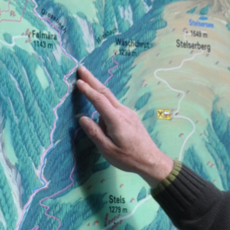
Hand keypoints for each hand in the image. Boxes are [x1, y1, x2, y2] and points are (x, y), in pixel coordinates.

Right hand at [75, 66, 173, 184]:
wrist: (151, 160)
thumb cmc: (129, 158)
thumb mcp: (107, 150)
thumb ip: (94, 133)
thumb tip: (83, 118)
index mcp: (116, 120)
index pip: (99, 101)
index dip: (88, 90)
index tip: (78, 81)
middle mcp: (123, 112)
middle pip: (105, 93)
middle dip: (92, 80)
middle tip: (81, 68)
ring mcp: (128, 113)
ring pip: (110, 99)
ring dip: (97, 89)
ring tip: (85, 82)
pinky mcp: (130, 117)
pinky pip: (114, 106)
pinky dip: (104, 102)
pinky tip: (100, 111)